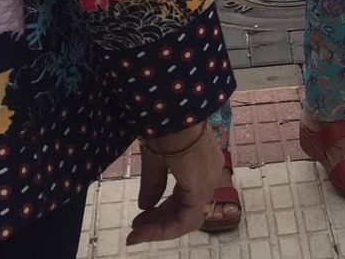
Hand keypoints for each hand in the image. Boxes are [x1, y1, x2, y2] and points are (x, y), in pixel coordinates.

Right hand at [127, 122, 224, 244]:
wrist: (171, 109)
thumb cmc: (164, 124)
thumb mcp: (156, 157)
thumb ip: (154, 183)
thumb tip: (146, 205)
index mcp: (201, 164)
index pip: (185, 198)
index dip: (162, 213)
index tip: (138, 221)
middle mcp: (209, 174)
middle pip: (186, 210)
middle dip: (158, 223)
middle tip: (135, 231)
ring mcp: (208, 180)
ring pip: (186, 218)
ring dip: (159, 229)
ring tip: (135, 234)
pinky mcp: (201, 186)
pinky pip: (185, 218)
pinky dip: (164, 228)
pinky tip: (142, 231)